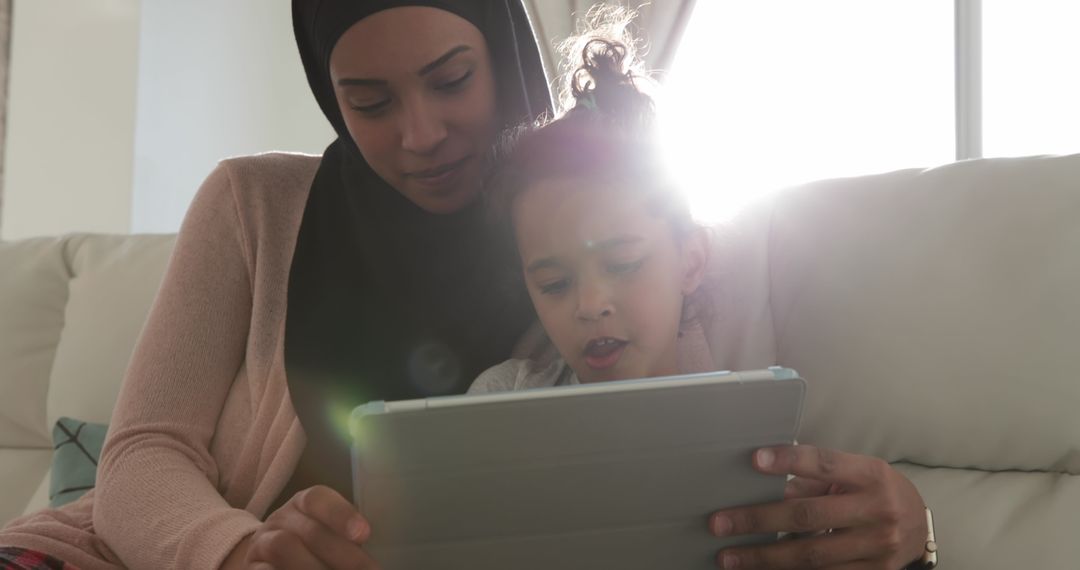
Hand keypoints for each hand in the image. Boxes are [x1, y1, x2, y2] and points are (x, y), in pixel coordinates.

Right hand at [237, 485, 379, 569]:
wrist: (266, 557)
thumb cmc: (311, 543)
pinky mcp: (252, 566)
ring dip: (314, 566)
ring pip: (283, 547)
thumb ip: (346, 536)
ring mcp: (262, 543)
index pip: (318, 499)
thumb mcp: (327, 530)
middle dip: (342, 554)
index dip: (341, 514)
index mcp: (303, 503)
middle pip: (310, 530)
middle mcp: (281, 518)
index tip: (364, 534)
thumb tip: (368, 555)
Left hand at [709, 445, 926, 568]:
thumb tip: (766, 489)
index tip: (754, 460)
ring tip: (730, 557)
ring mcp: (877, 548)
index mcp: (871, 476)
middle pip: (808, 516)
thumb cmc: (876, 492)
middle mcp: (877, 511)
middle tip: (720, 523)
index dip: (789, 461)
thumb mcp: (856, 474)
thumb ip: (815, 480)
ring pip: (811, 555)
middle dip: (758, 520)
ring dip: (764, 558)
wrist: (919, 526)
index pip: (825, 464)